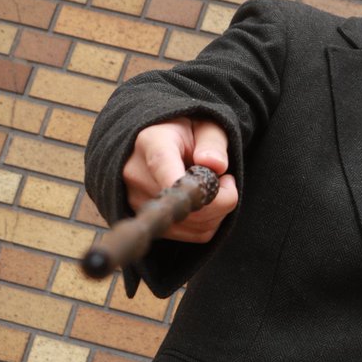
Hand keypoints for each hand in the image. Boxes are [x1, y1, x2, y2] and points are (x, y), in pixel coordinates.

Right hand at [122, 117, 238, 242]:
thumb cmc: (189, 133)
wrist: (164, 143)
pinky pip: (193, 234)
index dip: (191, 184)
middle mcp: (136, 174)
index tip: (219, 181)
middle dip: (221, 197)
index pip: (163, 166)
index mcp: (150, 143)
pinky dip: (209, 222)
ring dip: (217, 211)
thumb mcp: (206, 126)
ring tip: (214, 187)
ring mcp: (137, 201)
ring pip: (192, 224)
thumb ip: (213, 143)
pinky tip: (205, 202)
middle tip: (226, 178)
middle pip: (185, 204)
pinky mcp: (149, 221)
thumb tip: (215, 165)